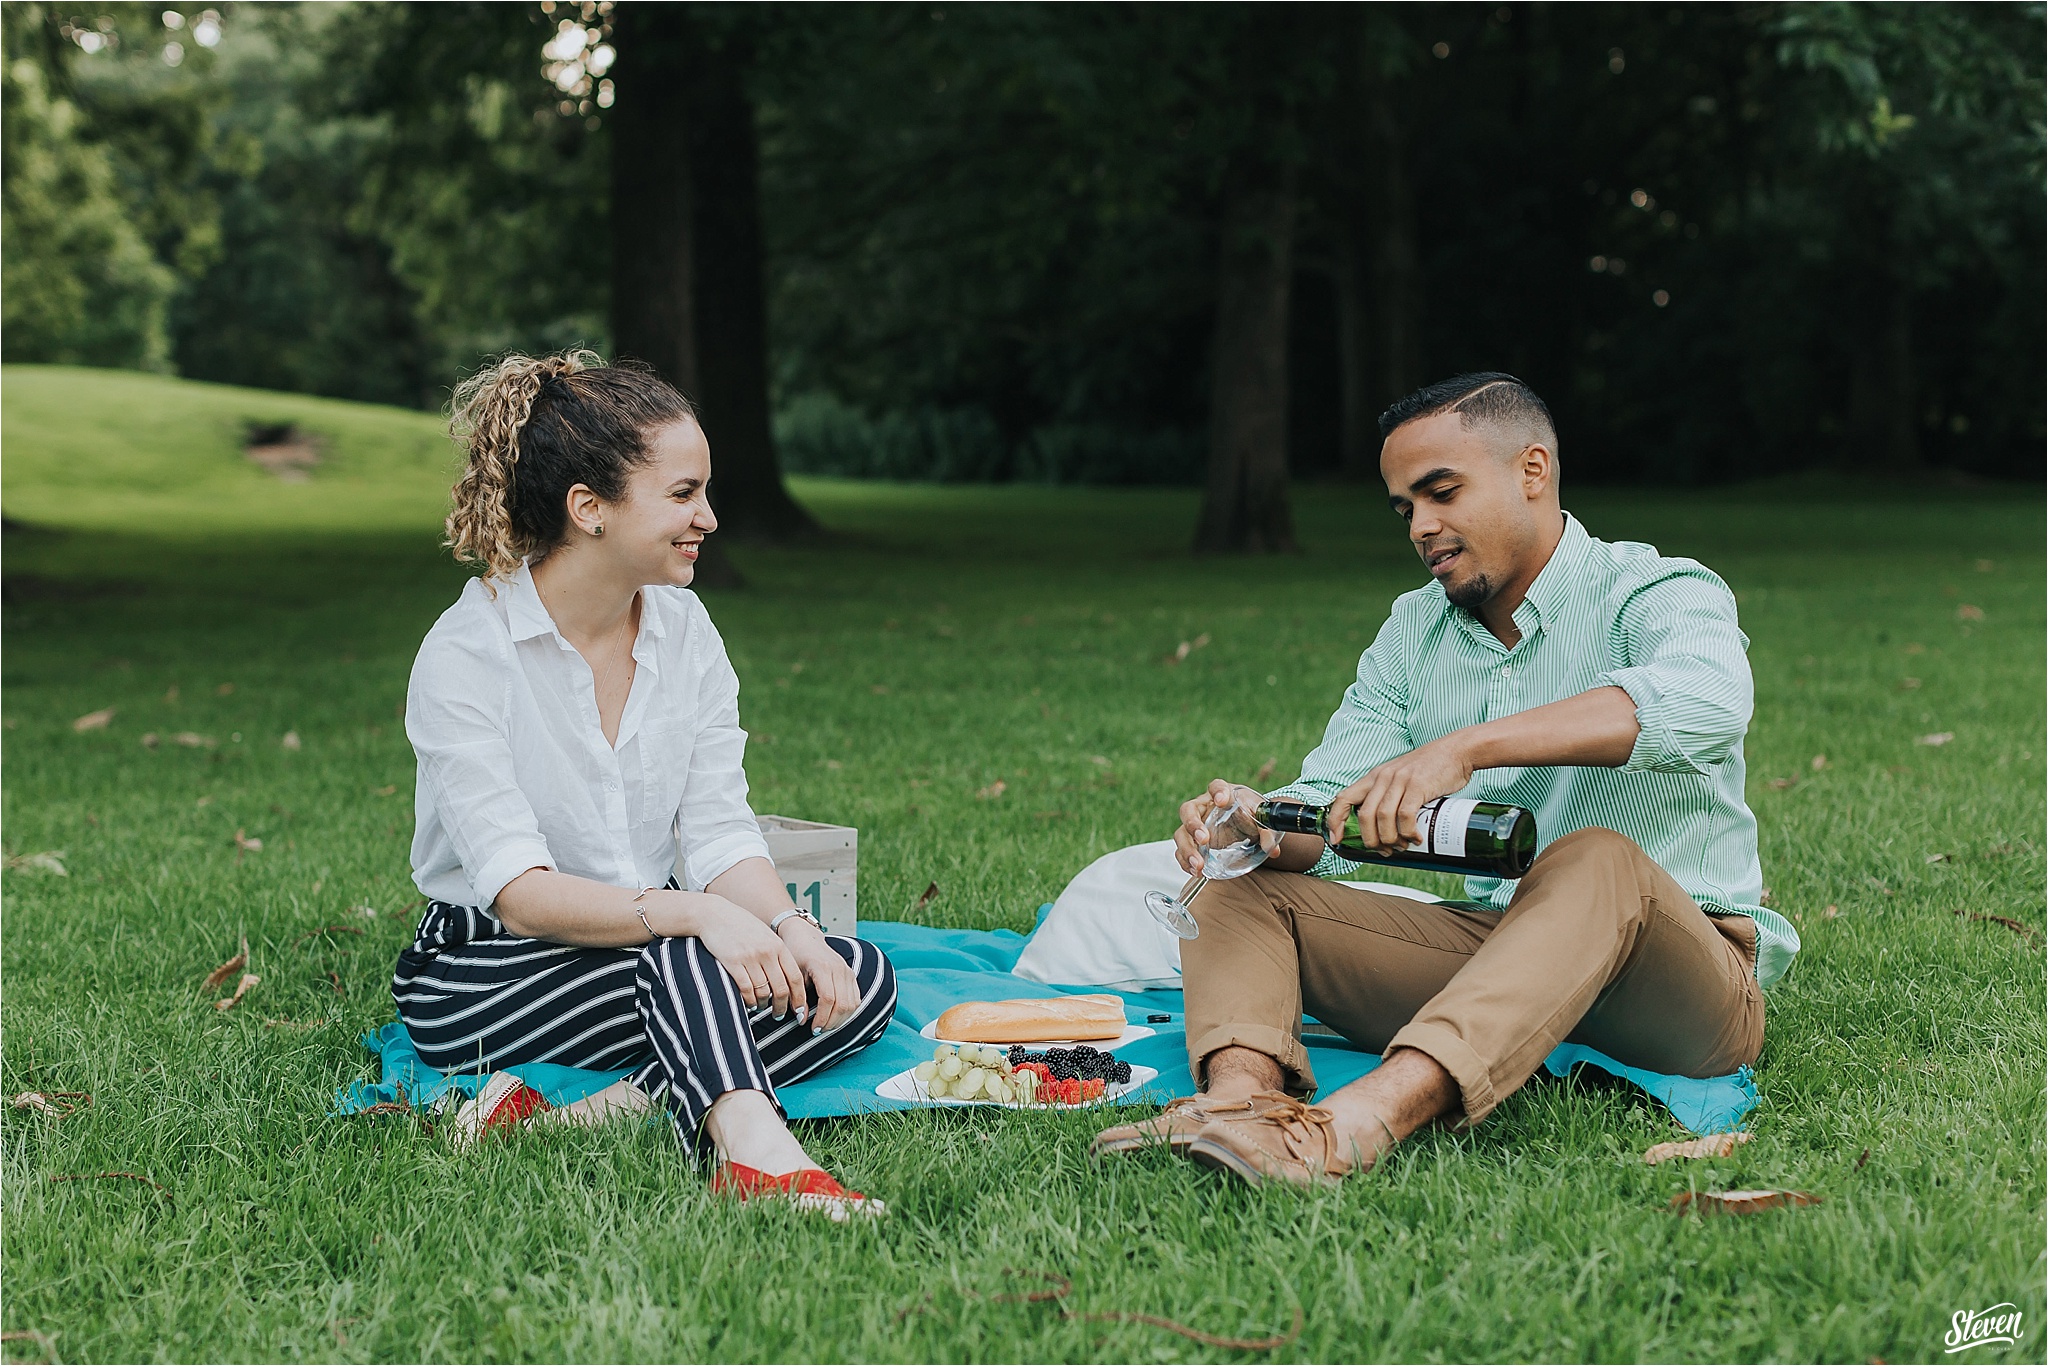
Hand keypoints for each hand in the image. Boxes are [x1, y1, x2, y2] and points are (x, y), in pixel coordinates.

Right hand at [686, 894, 806, 1018]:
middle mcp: (767, 952)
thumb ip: (776, 953)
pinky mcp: (732, 962)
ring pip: (763, 992)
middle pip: (781, 988)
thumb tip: (787, 980)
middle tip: (779, 1015)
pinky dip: (748, 1000)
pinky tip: (748, 1002)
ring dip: (763, 1005)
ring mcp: (750, 957)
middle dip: (781, 1007)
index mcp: (778, 946)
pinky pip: (745, 989)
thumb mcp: (765, 935)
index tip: (799, 1010)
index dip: (799, 998)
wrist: (714, 914)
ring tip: (761, 1007)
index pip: (795, 977)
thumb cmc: (740, 926)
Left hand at [778, 920, 861, 1031]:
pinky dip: (847, 1012)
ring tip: (826, 1026)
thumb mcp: (792, 975)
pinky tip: (834, 1017)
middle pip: (842, 1004)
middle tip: (818, 1030)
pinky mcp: (851, 975)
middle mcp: (839, 969)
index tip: (812, 1028)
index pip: (828, 999)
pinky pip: (856, 999)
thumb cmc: (795, 955)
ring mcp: (847, 971)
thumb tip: (802, 1019)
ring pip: (852, 1004)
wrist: (805, 937)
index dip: (822, 1017)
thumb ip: (797, 997)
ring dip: (840, 1020)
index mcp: (822, 967)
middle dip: (831, 1022)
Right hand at [1173, 779, 1280, 875]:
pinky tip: (1195, 871)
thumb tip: (1271, 848)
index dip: (1217, 792)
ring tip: (1198, 864)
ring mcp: (1195, 825)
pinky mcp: (1192, 842)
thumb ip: (1266, 829)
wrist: (1244, 822)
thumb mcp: (1260, 816)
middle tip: (1204, 839)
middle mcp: (1203, 807)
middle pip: (1188, 810)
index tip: (1222, 801)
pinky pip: (1181, 851)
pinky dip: (1185, 862)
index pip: (1216, 787)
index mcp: (1221, 794)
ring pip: (1181, 833)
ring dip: (1187, 849)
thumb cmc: (1249, 813)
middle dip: (1193, 825)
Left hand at [1324, 734, 1476, 855]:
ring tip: (1401, 846)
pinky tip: (1415, 838)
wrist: (1457, 751)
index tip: (1336, 840)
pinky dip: (1408, 832)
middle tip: (1384, 850)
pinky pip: (1405, 815)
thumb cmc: (1430, 770)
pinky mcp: (1418, 786)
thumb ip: (1389, 796)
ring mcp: (1400, 780)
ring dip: (1390, 839)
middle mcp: (1383, 777)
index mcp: (1374, 777)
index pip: (1343, 798)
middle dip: (1370, 840)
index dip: (1335, 821)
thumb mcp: (1401, 778)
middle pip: (1364, 815)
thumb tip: (1382, 830)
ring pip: (1383, 818)